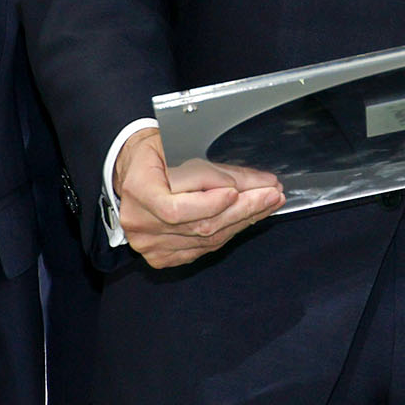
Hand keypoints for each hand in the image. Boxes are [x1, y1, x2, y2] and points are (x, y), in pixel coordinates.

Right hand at [114, 128, 283, 269]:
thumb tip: (257, 183)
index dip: (210, 203)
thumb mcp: (180, 148)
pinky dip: (228, 233)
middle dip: (242, 210)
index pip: (176, 208)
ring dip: (242, 221)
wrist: (134, 172)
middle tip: (271, 195)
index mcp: (138, 191)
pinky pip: (203, 248)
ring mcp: (149, 244)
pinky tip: (246, 219)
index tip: (238, 191)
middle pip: (199, 225)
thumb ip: (215, 170)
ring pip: (206, 239)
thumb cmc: (157, 155)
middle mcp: (140, 222)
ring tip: (267, 204)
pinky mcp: (161, 256)